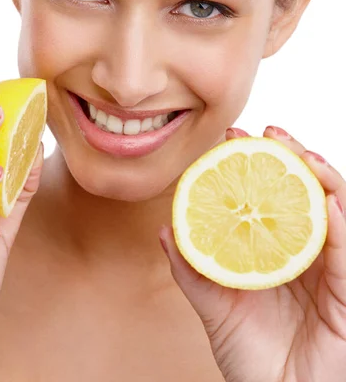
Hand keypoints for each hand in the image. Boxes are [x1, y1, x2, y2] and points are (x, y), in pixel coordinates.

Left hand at [160, 126, 345, 381]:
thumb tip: (165, 230)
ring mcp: (331, 269)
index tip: (233, 138)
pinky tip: (326, 198)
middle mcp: (306, 253)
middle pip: (304, 192)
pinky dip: (340, 222)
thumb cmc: (253, 361)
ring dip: (321, 176)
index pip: (272, 195)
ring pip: (335, 209)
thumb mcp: (215, 308)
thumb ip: (193, 269)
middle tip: (267, 133)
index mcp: (276, 251)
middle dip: (290, 157)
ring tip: (299, 153)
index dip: (256, 164)